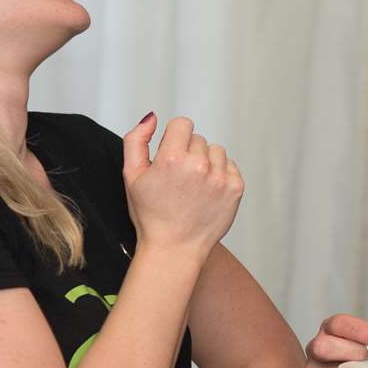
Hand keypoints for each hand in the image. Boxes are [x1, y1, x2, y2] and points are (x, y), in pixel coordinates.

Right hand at [121, 114, 243, 256]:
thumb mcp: (131, 175)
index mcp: (172, 157)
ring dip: (206, 163)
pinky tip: (207, 192)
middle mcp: (199, 165)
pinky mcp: (235, 188)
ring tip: (193, 186)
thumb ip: (136, 140)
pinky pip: (230, 166)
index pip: (182, 124)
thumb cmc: (150, 215)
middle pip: (198, 139)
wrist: (174, 249)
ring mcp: (220, 177)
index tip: (170, 158)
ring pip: (216, 151)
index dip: (174, 140)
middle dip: (188, 153)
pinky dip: (220, 176)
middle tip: (179, 180)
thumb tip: (153, 117)